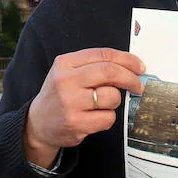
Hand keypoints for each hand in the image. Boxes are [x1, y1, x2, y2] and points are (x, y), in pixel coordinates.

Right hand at [23, 48, 145, 167]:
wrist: (38, 123)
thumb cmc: (60, 95)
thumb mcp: (68, 72)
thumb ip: (93, 66)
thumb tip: (130, 67)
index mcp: (65, 63)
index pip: (104, 54)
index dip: (127, 60)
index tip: (139, 67)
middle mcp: (65, 80)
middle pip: (110, 72)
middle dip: (131, 78)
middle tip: (138, 85)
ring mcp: (70, 103)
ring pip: (112, 97)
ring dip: (115, 101)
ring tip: (103, 105)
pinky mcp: (75, 123)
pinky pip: (108, 118)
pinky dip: (107, 118)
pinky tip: (95, 118)